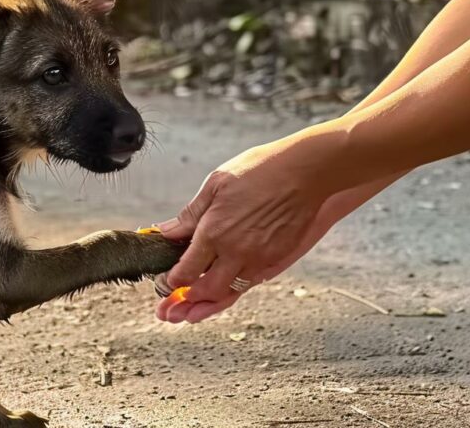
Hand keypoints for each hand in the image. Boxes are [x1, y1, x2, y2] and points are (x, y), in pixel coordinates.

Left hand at [154, 138, 327, 322]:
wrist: (305, 172)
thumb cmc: (260, 171)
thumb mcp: (215, 184)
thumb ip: (190, 215)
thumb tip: (165, 232)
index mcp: (214, 232)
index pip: (185, 272)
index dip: (170, 281)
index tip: (165, 280)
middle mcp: (235, 252)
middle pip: (205, 291)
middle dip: (188, 297)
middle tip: (178, 294)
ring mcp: (258, 258)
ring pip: (229, 292)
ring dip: (211, 297)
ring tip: (196, 297)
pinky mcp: (276, 259)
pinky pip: (251, 282)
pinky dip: (235, 286)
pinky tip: (226, 280)